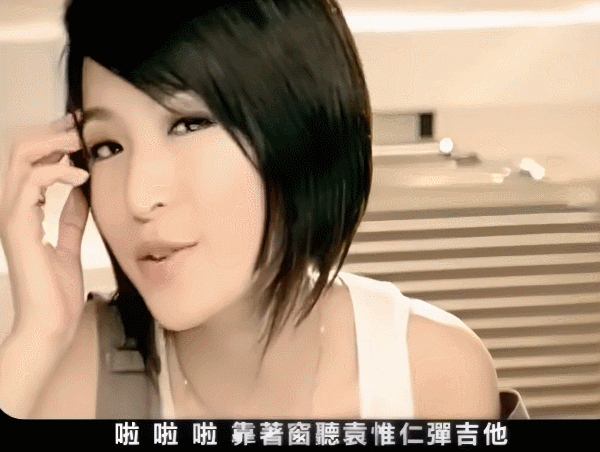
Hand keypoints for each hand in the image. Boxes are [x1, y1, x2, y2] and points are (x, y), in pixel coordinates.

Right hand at [0, 114, 89, 341]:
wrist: (50, 323)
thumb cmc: (56, 292)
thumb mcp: (69, 244)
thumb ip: (71, 218)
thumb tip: (82, 193)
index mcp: (21, 212)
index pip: (28, 163)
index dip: (50, 142)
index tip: (76, 131)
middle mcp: (10, 209)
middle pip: (19, 151)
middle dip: (50, 133)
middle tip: (78, 128)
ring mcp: (10, 216)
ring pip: (20, 157)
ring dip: (53, 143)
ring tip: (79, 144)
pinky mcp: (17, 225)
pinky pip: (32, 181)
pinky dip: (58, 171)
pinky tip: (81, 177)